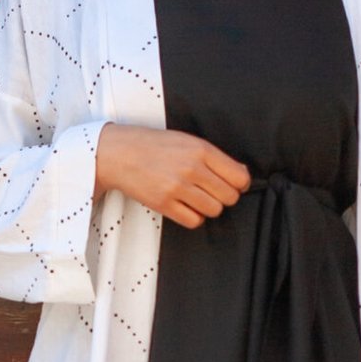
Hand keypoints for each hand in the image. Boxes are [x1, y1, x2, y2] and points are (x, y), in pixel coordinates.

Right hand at [95, 123, 251, 229]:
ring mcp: (177, 188)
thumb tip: (240, 174)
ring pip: (214, 210)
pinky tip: (186, 206)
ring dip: (209, 207)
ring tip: (197, 197)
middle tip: (213, 191)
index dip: (241, 184)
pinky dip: (194, 217)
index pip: (239, 177)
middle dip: (225, 196)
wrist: (119, 152)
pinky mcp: (164, 204)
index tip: (234, 184)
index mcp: (201, 150)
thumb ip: (213, 156)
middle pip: (229, 197)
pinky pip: (194, 221)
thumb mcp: (187, 140)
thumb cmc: (154, 145)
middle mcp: (192, 169)